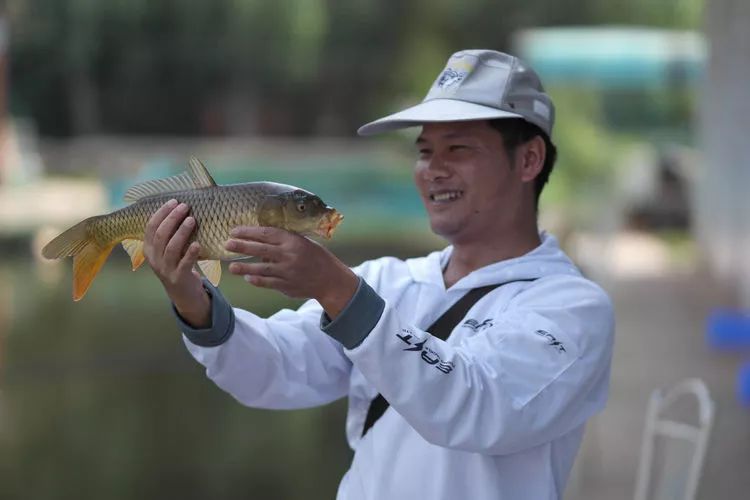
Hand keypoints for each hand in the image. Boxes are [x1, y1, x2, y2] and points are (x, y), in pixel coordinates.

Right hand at [144, 199, 209, 327]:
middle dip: (172, 218)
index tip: (174, 201)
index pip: (151, 227)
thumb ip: (169, 233)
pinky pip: (184, 263)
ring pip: (171, 248)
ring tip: (192, 220)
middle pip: (160, 235)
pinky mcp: (178, 278)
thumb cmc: (177, 263)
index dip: (162, 213)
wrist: (182, 292)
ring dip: (182, 232)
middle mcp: (154, 259)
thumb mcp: (167, 249)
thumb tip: (179, 206)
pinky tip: (198, 243)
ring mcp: (165, 269)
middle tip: (185, 207)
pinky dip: (191, 253)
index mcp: (148, 249)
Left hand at [225, 226, 357, 318]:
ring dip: (244, 268)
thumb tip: (260, 241)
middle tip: (227, 244)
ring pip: (261, 269)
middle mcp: (289, 255)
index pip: (266, 234)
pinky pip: (268, 283)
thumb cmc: (316, 257)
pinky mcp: (287, 286)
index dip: (249, 232)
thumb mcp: (303, 243)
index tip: (235, 231)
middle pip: (260, 249)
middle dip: (242, 246)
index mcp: (293, 241)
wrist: (330, 280)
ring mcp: (287, 272)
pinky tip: (248, 278)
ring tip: (231, 268)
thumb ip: (284, 242)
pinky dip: (257, 281)